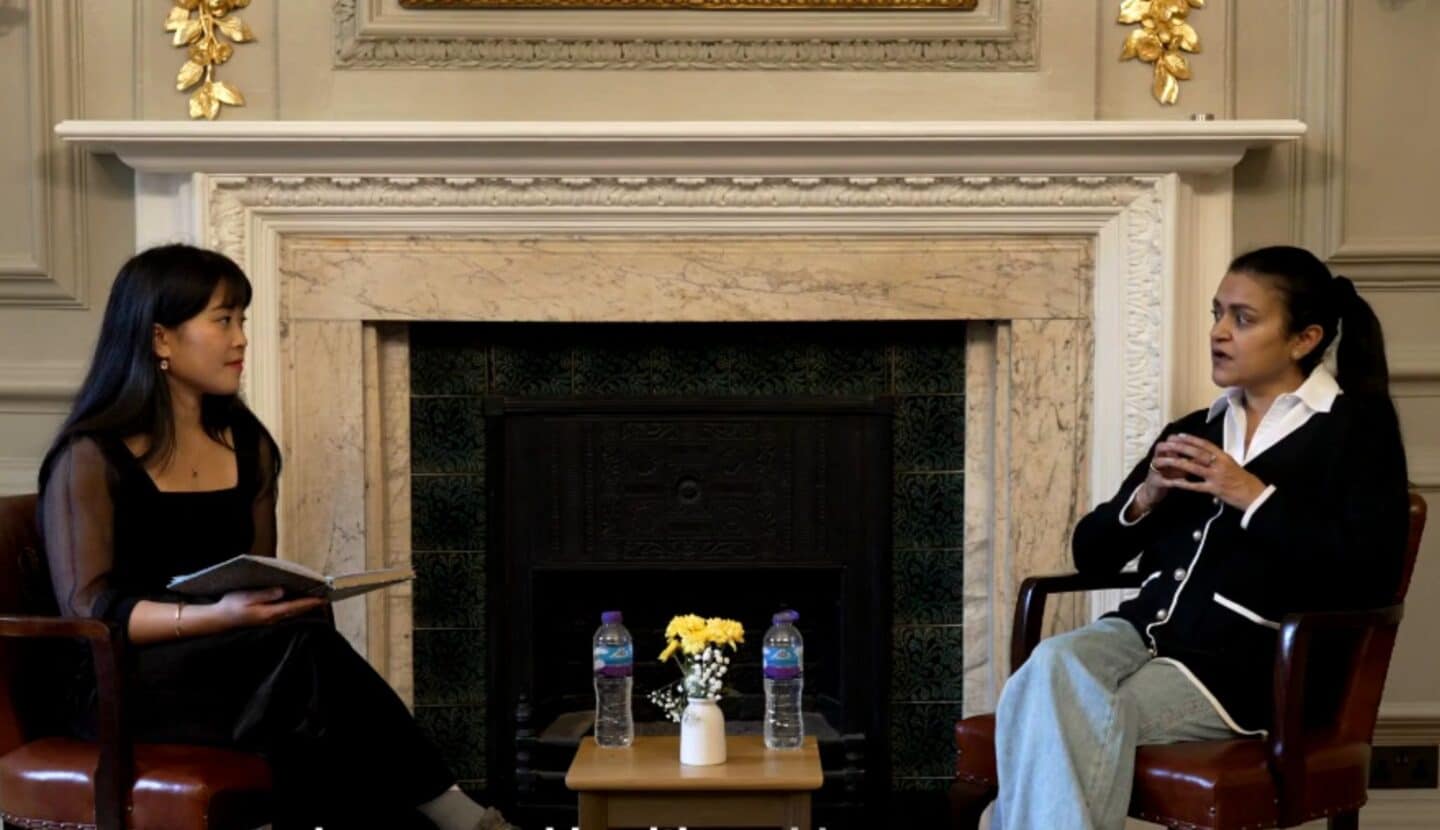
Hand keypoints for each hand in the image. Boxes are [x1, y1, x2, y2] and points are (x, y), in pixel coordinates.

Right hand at [217, 587, 327, 627]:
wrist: (219, 620)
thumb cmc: (231, 606)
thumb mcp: (246, 596)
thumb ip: (265, 594)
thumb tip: (282, 591)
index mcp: (269, 613)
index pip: (295, 607)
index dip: (310, 602)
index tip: (325, 598)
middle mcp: (273, 619)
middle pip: (298, 611)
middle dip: (312, 604)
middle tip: (327, 596)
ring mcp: (271, 621)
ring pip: (293, 613)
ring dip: (305, 606)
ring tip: (317, 597)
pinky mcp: (268, 620)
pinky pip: (286, 614)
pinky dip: (296, 607)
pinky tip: (299, 601)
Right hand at [1130, 440, 1191, 515]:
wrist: (1154, 492)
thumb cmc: (1170, 476)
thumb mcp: (1183, 467)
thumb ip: (1193, 460)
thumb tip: (1210, 455)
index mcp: (1164, 453)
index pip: (1171, 440)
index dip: (1182, 439)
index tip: (1197, 442)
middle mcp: (1157, 459)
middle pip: (1160, 446)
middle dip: (1173, 446)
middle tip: (1190, 451)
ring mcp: (1154, 470)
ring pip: (1158, 461)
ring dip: (1170, 461)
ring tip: (1185, 463)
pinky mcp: (1154, 482)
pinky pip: (1162, 480)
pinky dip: (1173, 480)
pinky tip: (1184, 481)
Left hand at [1150, 433, 1267, 510]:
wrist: (1255, 495)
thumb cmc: (1243, 480)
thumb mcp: (1231, 465)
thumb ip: (1218, 459)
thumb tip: (1204, 454)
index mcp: (1224, 456)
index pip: (1205, 444)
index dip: (1190, 439)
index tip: (1178, 435)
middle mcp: (1219, 464)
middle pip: (1196, 453)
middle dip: (1179, 447)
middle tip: (1166, 444)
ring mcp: (1216, 476)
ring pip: (1192, 467)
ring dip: (1176, 463)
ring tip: (1163, 460)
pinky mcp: (1214, 489)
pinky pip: (1195, 486)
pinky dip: (1183, 483)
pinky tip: (1172, 481)